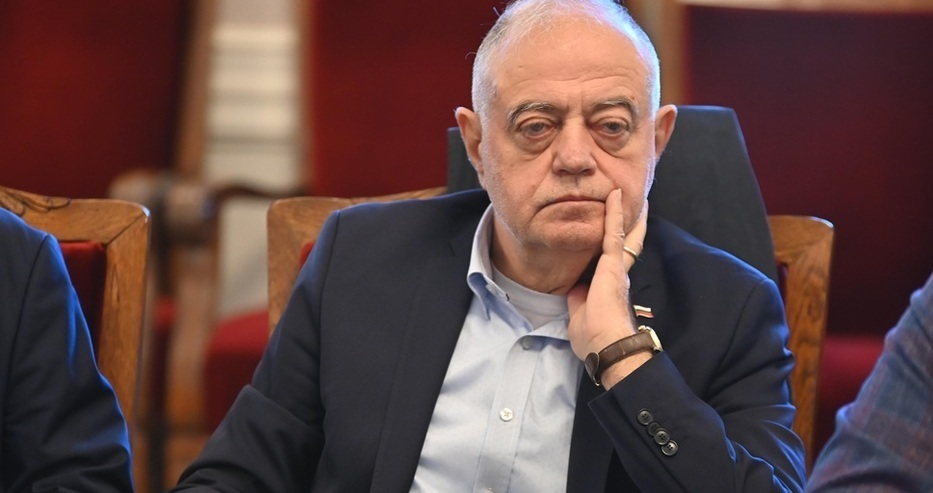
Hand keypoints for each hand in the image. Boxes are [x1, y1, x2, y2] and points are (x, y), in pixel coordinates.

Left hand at [567, 189, 648, 384]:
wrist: (607, 345)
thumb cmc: (595, 338)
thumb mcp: (580, 314)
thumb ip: (579, 298)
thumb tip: (574, 290)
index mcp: (610, 285)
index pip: (614, 258)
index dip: (616, 242)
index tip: (620, 230)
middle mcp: (618, 273)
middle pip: (625, 240)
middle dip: (630, 222)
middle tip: (635, 202)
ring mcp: (616, 267)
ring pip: (621, 231)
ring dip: (622, 210)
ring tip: (622, 189)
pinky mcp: (612, 265)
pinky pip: (612, 232)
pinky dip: (613, 213)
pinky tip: (613, 195)